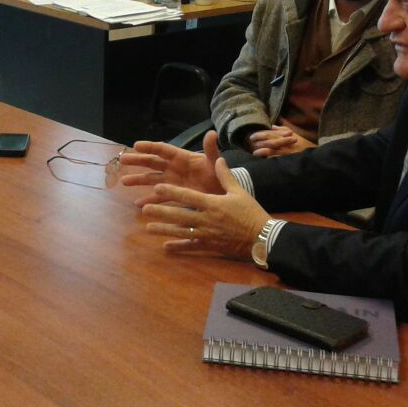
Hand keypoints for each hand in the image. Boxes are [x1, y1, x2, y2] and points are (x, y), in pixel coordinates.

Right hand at [119, 131, 226, 203]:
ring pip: (152, 179)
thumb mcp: (214, 163)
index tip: (136, 145)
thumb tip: (212, 133)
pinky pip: (159, 197)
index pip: (163, 149)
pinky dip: (149, 200)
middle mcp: (174, 168)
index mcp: (182, 158)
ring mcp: (172, 182)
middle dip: (137, 161)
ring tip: (124, 182)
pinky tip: (138, 205)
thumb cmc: (218, 176)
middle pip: (152, 162)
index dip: (150, 147)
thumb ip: (211, 150)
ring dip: (138, 180)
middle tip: (122, 160)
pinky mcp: (174, 195)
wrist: (223, 194)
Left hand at [140, 156, 271, 257]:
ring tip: (148, 227)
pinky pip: (191, 246)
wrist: (262, 238)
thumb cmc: (251, 212)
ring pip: (180, 231)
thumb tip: (220, 159)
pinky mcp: (209, 246)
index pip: (188, 196)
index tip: (157, 188)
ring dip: (163, 229)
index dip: (171, 192)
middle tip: (144, 209)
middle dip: (161, 211)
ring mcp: (206, 234)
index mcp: (212, 203)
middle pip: (179, 215)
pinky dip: (178, 247)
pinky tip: (166, 247)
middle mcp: (206, 219)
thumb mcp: (239, 192)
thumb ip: (225, 176)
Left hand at [247, 124, 315, 157]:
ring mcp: (287, 152)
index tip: (252, 137)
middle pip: (269, 141)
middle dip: (259, 142)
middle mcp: (285, 143)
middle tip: (250, 144)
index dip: (260, 135)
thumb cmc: (303, 144)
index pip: (270, 134)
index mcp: (285, 136)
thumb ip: (281, 130)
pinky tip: (264, 161)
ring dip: (262, 152)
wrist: (314, 155)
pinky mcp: (288, 160)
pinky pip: (277, 160)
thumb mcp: (293, 134)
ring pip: (271, 151)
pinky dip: (270, 160)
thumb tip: (271, 126)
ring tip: (254, 153)